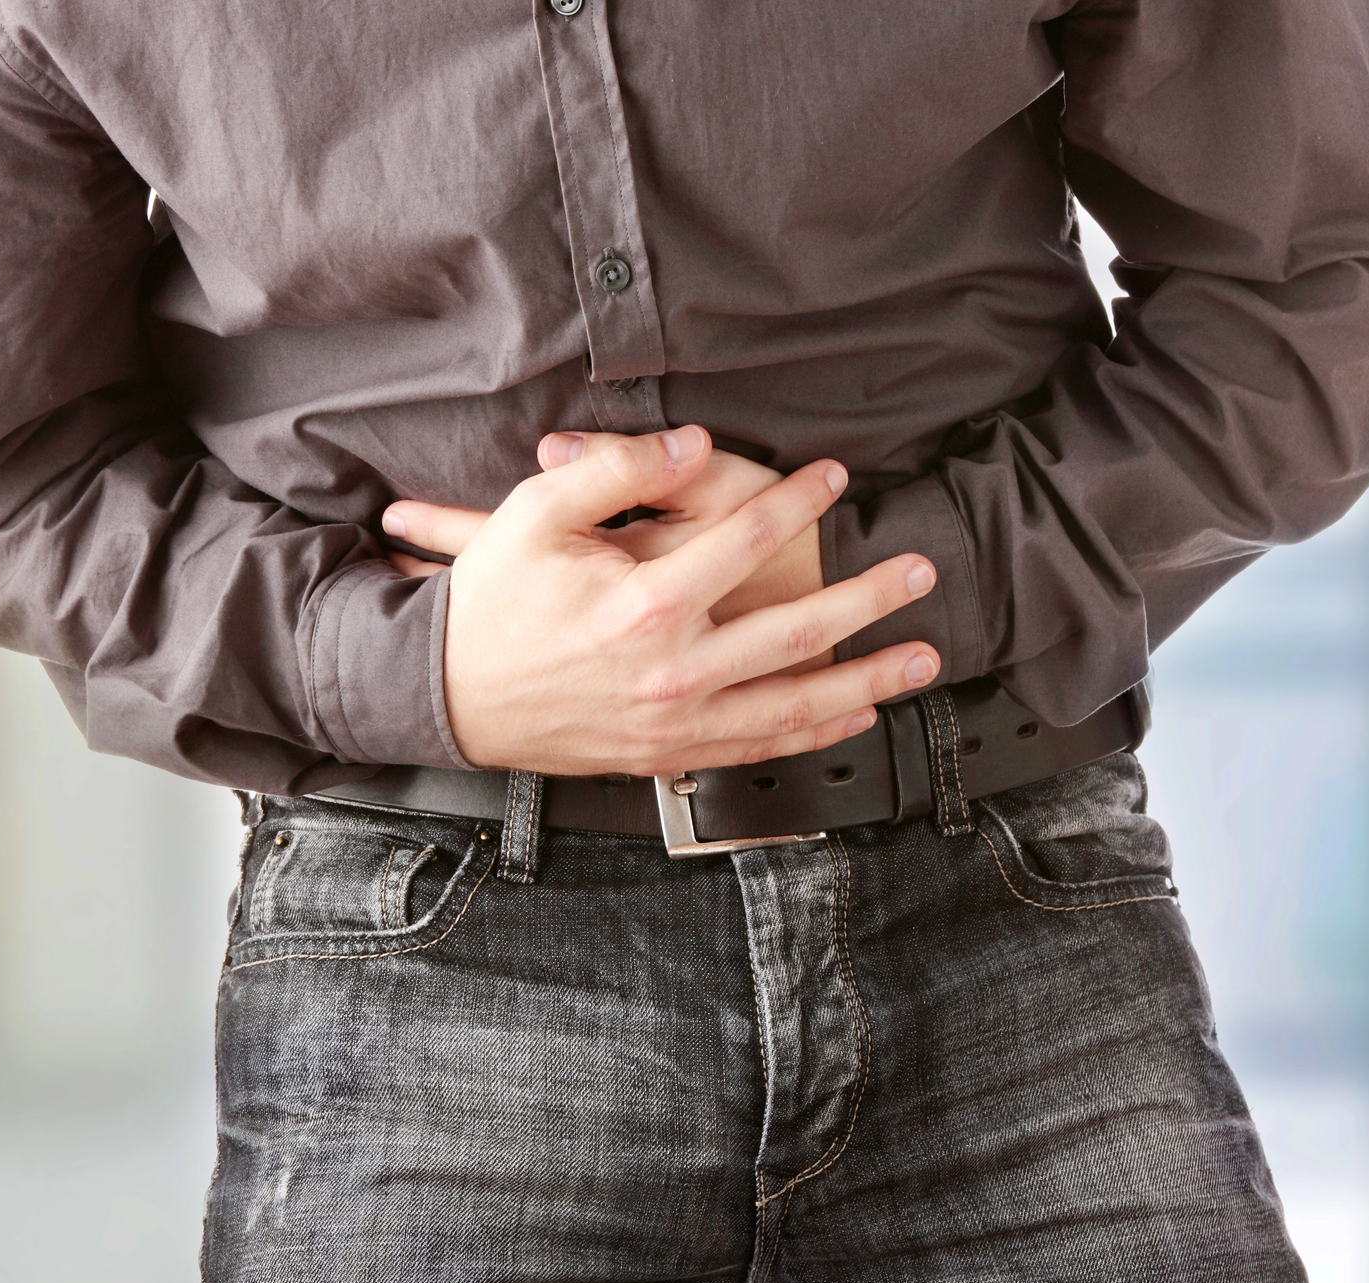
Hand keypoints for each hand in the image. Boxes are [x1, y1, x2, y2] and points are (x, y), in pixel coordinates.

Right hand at [383, 423, 939, 774]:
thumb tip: (690, 441)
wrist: (445, 697)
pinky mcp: (666, 756)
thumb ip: (616, 470)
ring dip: (868, 682)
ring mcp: (674, 723)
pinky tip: (853, 717)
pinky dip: (812, 735)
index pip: (748, 538)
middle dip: (870, 598)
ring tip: (923, 659)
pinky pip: (757, 749)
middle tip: (922, 571)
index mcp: (646, 603)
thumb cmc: (490, 602)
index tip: (833, 476)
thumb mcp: (534, 514)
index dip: (799, 501)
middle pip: (799, 630)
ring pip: (794, 704)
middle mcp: (673, 671)